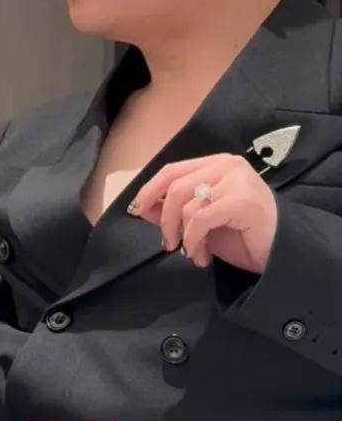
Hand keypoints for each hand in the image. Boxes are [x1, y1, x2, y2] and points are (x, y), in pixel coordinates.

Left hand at [129, 154, 277, 273]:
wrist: (282, 254)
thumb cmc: (243, 236)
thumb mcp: (201, 221)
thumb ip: (174, 209)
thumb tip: (142, 206)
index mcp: (216, 164)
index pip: (172, 170)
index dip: (150, 189)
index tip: (137, 210)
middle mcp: (227, 165)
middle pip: (175, 185)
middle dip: (164, 218)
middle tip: (167, 243)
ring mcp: (236, 180)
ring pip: (186, 203)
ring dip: (182, 235)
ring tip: (192, 253)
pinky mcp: (242, 200)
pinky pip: (200, 218)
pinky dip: (193, 240)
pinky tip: (201, 256)